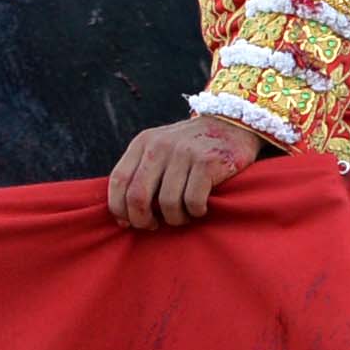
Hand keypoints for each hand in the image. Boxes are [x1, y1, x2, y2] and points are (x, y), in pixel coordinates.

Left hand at [108, 115, 261, 229]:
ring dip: (175, 219)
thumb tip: (124, 214)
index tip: (127, 222)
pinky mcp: (207, 162)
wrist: (231, 124)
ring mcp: (184, 153)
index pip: (118, 180)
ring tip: (183, 216)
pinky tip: (200, 208)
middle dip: (143, 220)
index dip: (118, 208)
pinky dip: (196, 212)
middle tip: (154, 226)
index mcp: (143, 142)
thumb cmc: (192, 147)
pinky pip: (193, 201)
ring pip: (167, 204)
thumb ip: (141, 171)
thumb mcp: (160, 148)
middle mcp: (160, 145)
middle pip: (138, 196)